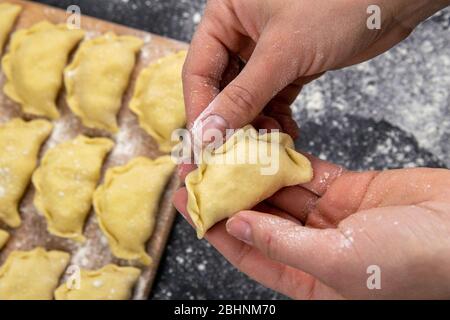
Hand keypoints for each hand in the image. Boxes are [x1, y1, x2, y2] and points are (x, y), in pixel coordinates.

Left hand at [173, 156, 449, 298]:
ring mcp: (330, 219)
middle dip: (229, 193)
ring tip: (223, 150)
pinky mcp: (348, 192)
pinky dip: (287, 161)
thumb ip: (285, 244)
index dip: (214, 226)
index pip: (248, 252)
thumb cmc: (412, 267)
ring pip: (281, 193)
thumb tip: (238, 225)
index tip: (187, 199)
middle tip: (199, 166)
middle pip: (260, 219)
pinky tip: (263, 146)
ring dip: (253, 173)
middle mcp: (313, 250)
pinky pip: (309, 174)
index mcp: (307, 281)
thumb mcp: (339, 262)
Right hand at [182, 0, 447, 148]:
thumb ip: (244, 95)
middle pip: (222, 86)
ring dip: (256, 123)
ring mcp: (266, 49)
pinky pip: (273, 97)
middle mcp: (241, 31)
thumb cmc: (336, 3)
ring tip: (267, 144)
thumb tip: (208, 133)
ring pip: (248, 96)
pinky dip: (277, 117)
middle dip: (231, 121)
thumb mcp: (283, 51)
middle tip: (236, 152)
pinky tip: (286, 133)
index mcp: (226, 14)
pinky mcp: (291, 64)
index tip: (205, 145)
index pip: (198, 70)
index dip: (200, 110)